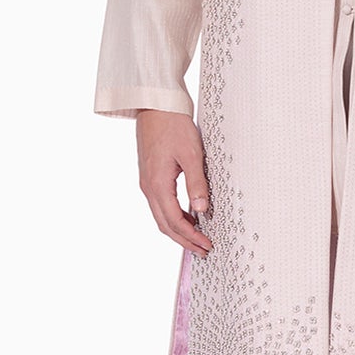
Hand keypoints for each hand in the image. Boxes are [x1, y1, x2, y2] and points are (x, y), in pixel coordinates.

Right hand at [135, 109, 212, 254]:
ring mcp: (147, 182)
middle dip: (184, 240)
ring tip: (197, 238)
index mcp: (157, 184)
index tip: (206, 244)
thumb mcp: (191, 154)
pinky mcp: (150, 176)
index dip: (191, 236)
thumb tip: (201, 209)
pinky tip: (188, 215)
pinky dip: (174, 216)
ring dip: (178, 230)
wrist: (156, 105)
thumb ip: (196, 183)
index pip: (174, 221)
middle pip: (165, 224)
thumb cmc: (173, 125)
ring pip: (161, 216)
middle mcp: (148, 187)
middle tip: (203, 250)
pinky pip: (160, 204)